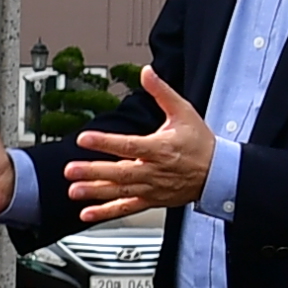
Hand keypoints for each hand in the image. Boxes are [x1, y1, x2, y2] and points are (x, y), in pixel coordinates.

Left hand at [64, 67, 219, 220]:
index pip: (129, 145)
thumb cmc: (200, 143)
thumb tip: (147, 73)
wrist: (217, 173)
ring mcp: (151, 188)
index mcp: (160, 148)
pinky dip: (107, 212)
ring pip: (120, 191)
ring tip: (75, 191)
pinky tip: (89, 213)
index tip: (85, 138)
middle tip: (70, 170)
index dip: (106, 142)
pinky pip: (126, 208)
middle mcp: (154, 171)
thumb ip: (162, 92)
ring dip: (96, 192)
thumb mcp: (183, 112)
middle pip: (120, 172)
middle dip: (93, 171)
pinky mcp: (151, 200)